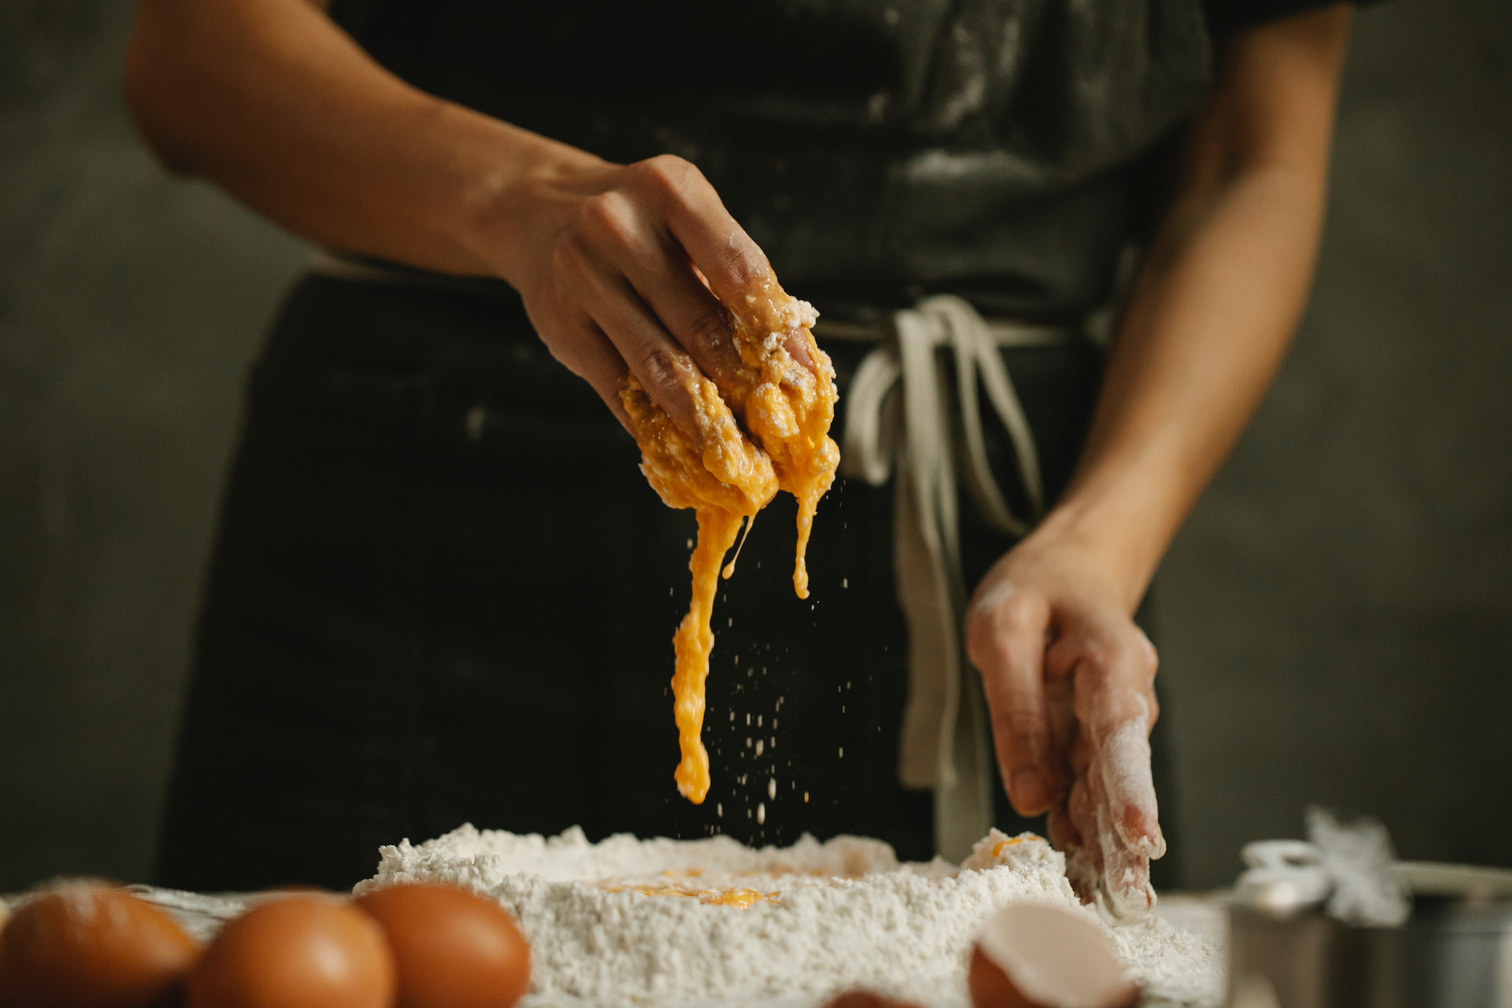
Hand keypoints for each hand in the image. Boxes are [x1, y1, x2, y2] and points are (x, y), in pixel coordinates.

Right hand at [488, 152, 797, 434]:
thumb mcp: (688, 224)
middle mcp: (619, 225)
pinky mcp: (561, 324)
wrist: (538, 212)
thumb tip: (795, 364)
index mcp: (671, 189)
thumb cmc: (641, 228)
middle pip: (701, 323)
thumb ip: (735, 282)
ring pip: (659, 364)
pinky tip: (687, 446)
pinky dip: (657, 424)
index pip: (739, 269)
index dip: (778, 331)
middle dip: (746, 385)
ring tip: (740, 449)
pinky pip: (618, 387)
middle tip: (778, 431)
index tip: (803, 379)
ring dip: (705, 417)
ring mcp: (582, 275)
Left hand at [965, 519, 1164, 917]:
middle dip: (1125, 841)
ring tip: (1098, 903)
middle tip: (1123, 899)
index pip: (1122, 731)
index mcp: (1112, 660)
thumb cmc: (1035, 590)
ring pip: (1107, 794)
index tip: (1136, 835)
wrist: (1067, 570)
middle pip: (1123, 776)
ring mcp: (1111, 725)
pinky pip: (1087, 791)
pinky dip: (1083, 832)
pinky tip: (1077, 877)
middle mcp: (1125, 699)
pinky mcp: (1091, 743)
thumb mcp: (1002, 629)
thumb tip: (1030, 793)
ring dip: (1106, 849)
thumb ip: (1015, 707)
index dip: (1130, 786)